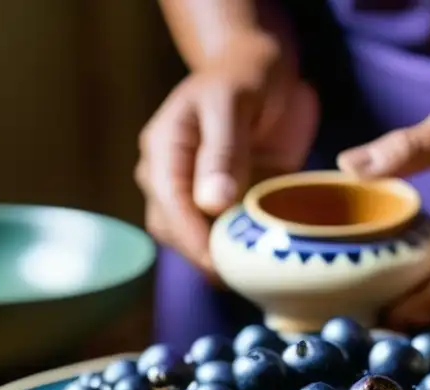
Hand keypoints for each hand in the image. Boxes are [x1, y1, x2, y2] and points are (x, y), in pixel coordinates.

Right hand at [135, 35, 318, 280]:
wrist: (265, 74)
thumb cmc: (246, 78)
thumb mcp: (233, 103)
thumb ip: (223, 150)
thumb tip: (210, 203)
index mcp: (163, 148)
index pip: (167, 202)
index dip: (189, 236)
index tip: (215, 262)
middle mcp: (169, 176)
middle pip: (173, 230)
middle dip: (202, 255)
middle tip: (242, 274)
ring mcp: (194, 194)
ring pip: (193, 242)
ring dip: (219, 260)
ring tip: (252, 274)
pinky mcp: (220, 207)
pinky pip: (221, 240)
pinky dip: (237, 254)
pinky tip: (259, 265)